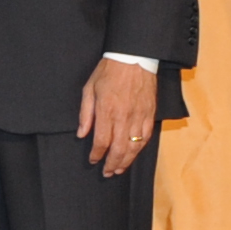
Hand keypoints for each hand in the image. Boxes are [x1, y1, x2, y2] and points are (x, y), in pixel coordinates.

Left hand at [78, 57, 158, 176]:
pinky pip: (146, 136)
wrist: (134, 57)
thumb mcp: (89, 88)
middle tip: (107, 172)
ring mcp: (138, 116)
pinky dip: (140, 148)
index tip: (93, 160)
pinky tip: (134, 154)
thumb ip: (85, 113)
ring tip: (119, 169)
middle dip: (112, 164)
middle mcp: (123, 116)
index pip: (101, 141)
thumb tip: (81, 134)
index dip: (96, 155)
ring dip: (126, 161)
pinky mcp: (149, 113)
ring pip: (134, 146)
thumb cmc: (109, 71)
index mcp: (106, 110)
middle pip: (119, 149)